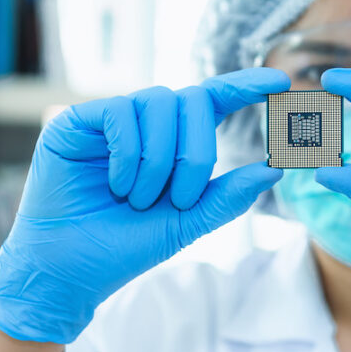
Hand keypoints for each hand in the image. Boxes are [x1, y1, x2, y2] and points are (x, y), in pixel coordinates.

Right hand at [0, 68, 289, 343]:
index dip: (246, 85)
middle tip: (179, 198)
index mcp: (174, 143)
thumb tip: (274, 168)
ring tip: (138, 199)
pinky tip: (117, 185)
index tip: (281, 80)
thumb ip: (227, 196)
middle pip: (192, 100)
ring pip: (158, 103)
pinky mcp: (76, 121)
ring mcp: (110, 119)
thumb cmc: (124, 247)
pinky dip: (128, 154)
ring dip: (159, 159)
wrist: (69, 271)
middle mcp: (144, 125)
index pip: (214, 100)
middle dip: (196, 152)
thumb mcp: (186, 223)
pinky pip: (120, 113)